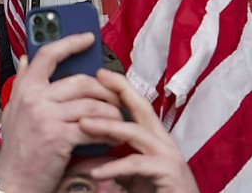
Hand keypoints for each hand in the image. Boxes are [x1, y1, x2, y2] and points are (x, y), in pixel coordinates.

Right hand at [0, 33, 122, 192]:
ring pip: (91, 102)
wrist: (13, 180)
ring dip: (111, 110)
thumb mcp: (13, 109)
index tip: (87, 38)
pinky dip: (109, 131)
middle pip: (80, 80)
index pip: (48, 54)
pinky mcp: (59, 137)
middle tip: (116, 95)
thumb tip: (25, 59)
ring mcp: (46, 116)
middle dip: (105, 88)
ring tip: (119, 117)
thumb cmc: (17, 148)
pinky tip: (114, 135)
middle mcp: (34, 97)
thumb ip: (21, 82)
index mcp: (24, 87)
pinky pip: (93, 126)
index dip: (70, 42)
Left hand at [77, 69, 199, 192]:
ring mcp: (169, 156)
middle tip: (96, 77)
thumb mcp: (132, 177)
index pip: (138, 106)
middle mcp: (164, 143)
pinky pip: (137, 165)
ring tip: (82, 124)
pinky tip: (96, 173)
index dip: (121, 88)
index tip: (100, 74)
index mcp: (155, 139)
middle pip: (142, 108)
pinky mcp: (170, 173)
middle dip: (120, 90)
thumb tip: (86, 159)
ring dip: (107, 126)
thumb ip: (115, 163)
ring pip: (135, 133)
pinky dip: (115, 167)